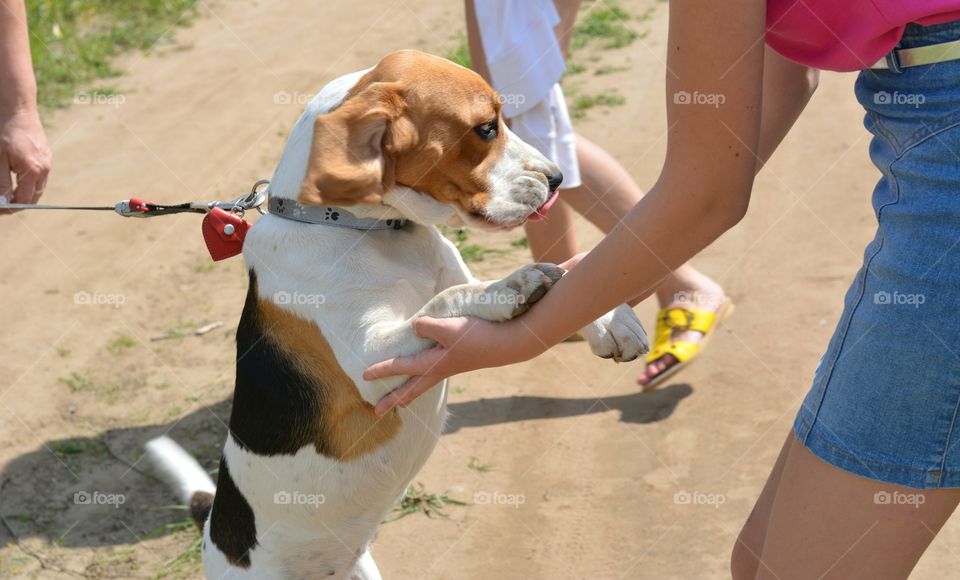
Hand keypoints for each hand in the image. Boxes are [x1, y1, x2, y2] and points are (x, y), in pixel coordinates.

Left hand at [0, 109, 50, 208]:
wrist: (18, 110)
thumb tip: (3, 203)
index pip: (24, 201)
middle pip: (32, 198)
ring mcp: (47, 164)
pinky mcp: (47, 158)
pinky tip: (15, 176)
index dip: (10, 208)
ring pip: (36, 189)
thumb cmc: (4, 132)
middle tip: (0, 202)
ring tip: (6, 190)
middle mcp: (44, 170)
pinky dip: (27, 182)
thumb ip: (2, 183)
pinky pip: (39, 178)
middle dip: (16, 203)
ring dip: (22, 193)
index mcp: (32, 171)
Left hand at [364, 316, 546, 415]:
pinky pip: (434, 372)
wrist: (508, 343)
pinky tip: (427, 371)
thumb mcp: (449, 328)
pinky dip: (424, 377)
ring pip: (423, 383)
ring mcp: (451, 367)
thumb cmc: (477, 337)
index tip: (363, 376)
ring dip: (409, 392)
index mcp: (433, 364)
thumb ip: (428, 328)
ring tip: (399, 401)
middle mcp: (440, 370)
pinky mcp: (460, 360)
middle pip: (411, 389)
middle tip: (376, 412)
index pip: (401, 367)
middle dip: (393, 399)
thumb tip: (415, 327)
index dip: (382, 369)